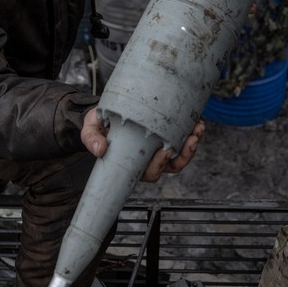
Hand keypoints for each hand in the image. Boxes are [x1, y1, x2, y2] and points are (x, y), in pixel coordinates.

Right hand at [80, 109, 205, 182]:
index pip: (150, 172)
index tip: (165, 152)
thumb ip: (92, 140)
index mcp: (133, 164)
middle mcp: (149, 159)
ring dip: (193, 144)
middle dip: (185, 155)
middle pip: (172, 166)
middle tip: (190, 139)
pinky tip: (195, 121)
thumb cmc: (98, 126)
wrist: (103, 113)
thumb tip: (100, 150)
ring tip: (198, 128)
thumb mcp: (90, 130)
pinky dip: (191, 132)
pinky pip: (183, 140)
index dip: (160, 165)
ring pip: (181, 155)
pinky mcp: (166, 135)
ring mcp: (159, 148)